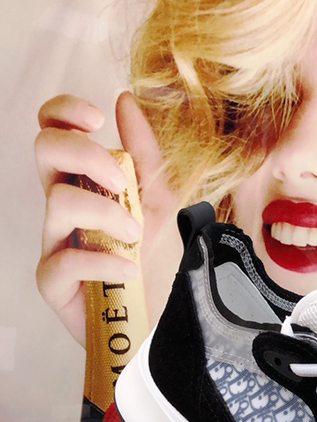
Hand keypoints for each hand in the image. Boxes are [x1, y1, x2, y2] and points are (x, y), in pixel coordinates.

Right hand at [34, 92, 182, 344]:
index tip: (96, 117)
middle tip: (122, 182)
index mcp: (86, 184)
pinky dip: (103, 261)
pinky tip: (129, 269)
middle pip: (44, 152)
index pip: (53, 132)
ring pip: (58, 203)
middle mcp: (65, 210)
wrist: (166, 320)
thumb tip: (125, 101)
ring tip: (136, 237)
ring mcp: (56, 245)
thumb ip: (145, 157)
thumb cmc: (160, 263)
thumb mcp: (162, 203)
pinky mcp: (54, 284)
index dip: (62, 113)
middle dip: (86, 154)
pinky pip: (63, 261)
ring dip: (107, 213)